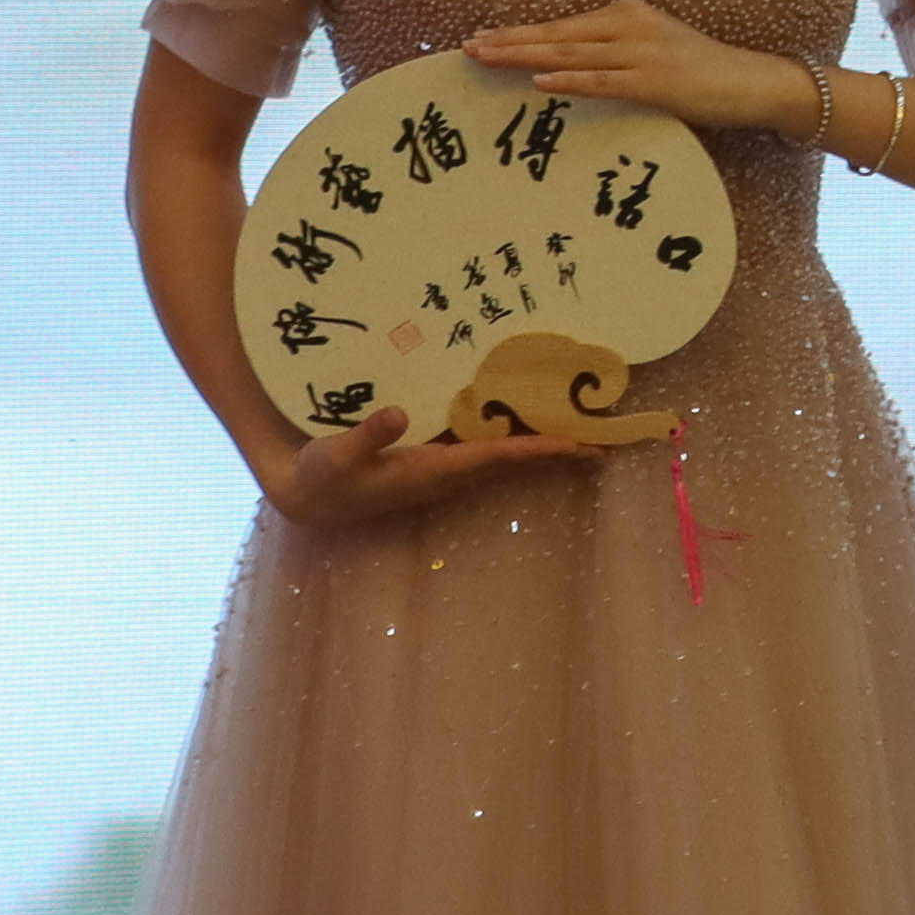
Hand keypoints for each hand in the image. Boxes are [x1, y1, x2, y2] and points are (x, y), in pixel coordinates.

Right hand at [253, 405, 567, 529]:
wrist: (308, 500)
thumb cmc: (321, 478)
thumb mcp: (334, 457)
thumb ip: (366, 436)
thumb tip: (400, 414)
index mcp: (433, 472)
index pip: (497, 458)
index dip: (538, 449)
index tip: (579, 445)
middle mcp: (447, 475)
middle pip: (513, 460)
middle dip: (557, 451)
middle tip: (606, 441)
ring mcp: (442, 472)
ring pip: (502, 457)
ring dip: (540, 446)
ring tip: (584, 430)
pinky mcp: (432, 464)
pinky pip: (484, 450)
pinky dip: (512, 438)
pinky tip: (526, 419)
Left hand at [465, 0, 796, 131]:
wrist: (751, 81)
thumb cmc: (702, 71)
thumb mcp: (655, 47)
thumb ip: (616, 50)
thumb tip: (568, 65)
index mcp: (628, 12)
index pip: (563, 24)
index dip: (520, 31)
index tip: (483, 38)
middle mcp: (631, 24)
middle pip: (558, 33)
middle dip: (510, 41)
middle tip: (467, 47)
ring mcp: (642, 52)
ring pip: (571, 53)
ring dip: (525, 56)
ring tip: (487, 58)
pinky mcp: (655, 81)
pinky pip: (603, 81)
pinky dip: (570, 81)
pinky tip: (541, 80)